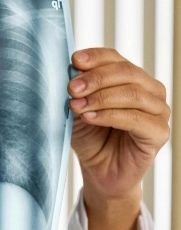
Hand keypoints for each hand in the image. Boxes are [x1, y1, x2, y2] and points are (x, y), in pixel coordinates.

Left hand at [68, 48, 169, 229]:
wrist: (98, 171)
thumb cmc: (90, 138)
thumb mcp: (79, 109)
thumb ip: (79, 90)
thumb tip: (73, 69)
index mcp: (131, 79)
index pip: (116, 59)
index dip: (95, 57)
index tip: (74, 60)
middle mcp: (149, 91)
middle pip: (126, 73)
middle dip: (95, 78)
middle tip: (72, 88)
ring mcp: (158, 112)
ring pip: (133, 94)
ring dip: (101, 97)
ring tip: (77, 105)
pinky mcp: (158, 134)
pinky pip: (137, 119)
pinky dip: (111, 115)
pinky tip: (91, 117)